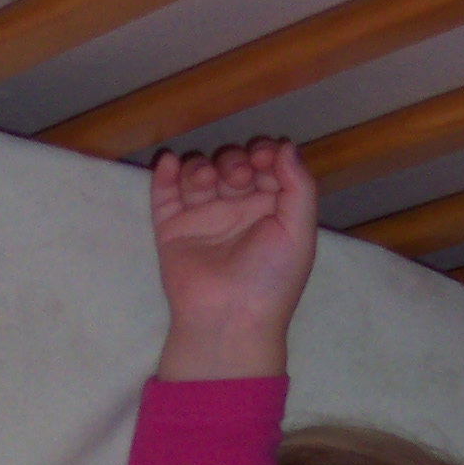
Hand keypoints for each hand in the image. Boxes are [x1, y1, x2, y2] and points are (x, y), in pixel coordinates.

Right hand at [151, 138, 317, 379]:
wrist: (230, 319)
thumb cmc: (270, 279)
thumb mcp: (299, 232)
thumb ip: (298, 185)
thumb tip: (285, 145)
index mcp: (269, 210)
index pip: (265, 165)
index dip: (264, 153)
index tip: (263, 159)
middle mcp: (236, 210)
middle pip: (230, 162)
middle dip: (233, 159)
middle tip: (238, 178)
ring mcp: (202, 218)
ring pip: (198, 171)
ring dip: (202, 165)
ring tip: (208, 182)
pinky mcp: (172, 229)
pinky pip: (164, 194)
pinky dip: (166, 173)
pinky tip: (172, 164)